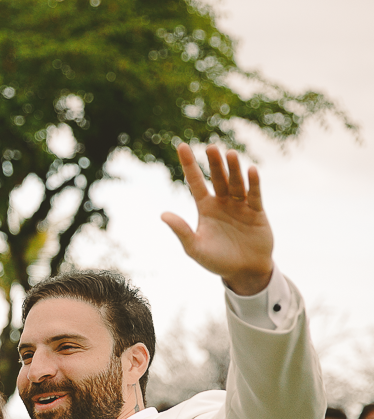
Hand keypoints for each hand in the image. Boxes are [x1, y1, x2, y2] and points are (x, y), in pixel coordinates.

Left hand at [162, 144, 273, 295]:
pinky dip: (253, 183)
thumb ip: (181, 231)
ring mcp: (240, 206)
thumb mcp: (194, 247)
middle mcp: (222, 202)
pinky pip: (254, 195)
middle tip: (210, 147)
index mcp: (205, 208)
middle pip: (218, 178)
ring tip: (230, 154)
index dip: (189, 165)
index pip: (195, 182)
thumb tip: (163, 214)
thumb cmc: (216, 260)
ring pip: (236, 183)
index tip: (182, 146)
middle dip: (214, 163)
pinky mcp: (257, 212)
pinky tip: (250, 170)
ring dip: (233, 169)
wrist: (243, 272)